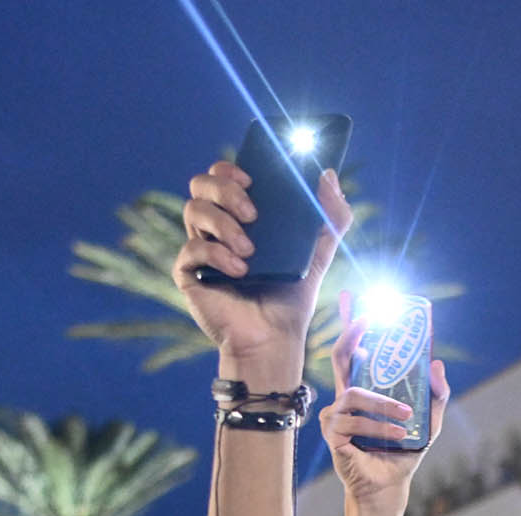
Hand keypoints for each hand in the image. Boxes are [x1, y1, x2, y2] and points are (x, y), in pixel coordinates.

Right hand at [172, 159, 350, 375]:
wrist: (274, 340)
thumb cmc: (292, 299)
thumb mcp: (319, 254)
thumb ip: (331, 216)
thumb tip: (329, 174)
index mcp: (240, 217)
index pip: (221, 176)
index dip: (229, 169)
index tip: (252, 178)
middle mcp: (216, 228)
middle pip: (200, 184)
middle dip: (225, 190)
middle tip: (252, 213)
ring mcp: (200, 249)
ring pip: (193, 209)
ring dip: (224, 224)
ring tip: (250, 251)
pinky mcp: (189, 273)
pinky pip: (191, 247)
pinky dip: (217, 254)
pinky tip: (239, 271)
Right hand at [321, 291, 449, 505]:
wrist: (390, 484)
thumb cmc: (404, 450)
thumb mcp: (430, 420)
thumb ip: (437, 393)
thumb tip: (436, 362)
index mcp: (364, 387)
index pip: (352, 348)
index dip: (349, 322)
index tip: (352, 296)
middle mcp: (346, 396)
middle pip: (339, 356)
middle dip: (351, 334)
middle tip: (368, 321)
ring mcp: (336, 414)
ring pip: (355, 395)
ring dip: (384, 405)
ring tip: (407, 419)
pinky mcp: (333, 434)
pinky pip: (354, 422)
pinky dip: (379, 429)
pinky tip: (397, 437)